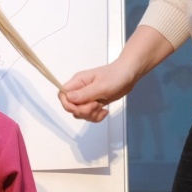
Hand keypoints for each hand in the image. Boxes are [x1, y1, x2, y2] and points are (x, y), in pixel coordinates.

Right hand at [59, 25, 173, 121]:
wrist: (129, 75)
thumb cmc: (116, 76)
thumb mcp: (101, 86)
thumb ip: (85, 93)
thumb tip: (68, 98)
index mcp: (78, 82)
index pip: (62, 94)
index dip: (68, 104)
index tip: (80, 108)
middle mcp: (80, 89)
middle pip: (71, 107)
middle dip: (83, 111)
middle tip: (96, 106)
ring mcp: (87, 97)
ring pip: (80, 113)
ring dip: (90, 115)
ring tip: (102, 109)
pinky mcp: (94, 103)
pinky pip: (89, 115)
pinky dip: (96, 116)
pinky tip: (105, 112)